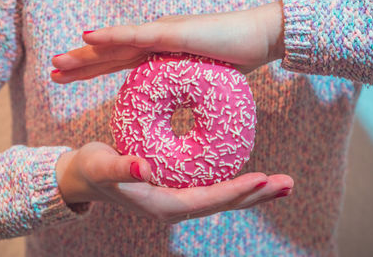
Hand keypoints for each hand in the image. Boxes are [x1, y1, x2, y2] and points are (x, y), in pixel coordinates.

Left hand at [50, 1, 283, 82]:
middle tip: (54, 71)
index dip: (94, 70)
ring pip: (116, 45)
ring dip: (86, 54)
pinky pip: (137, 35)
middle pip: (111, 55)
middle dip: (81, 65)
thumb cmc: (235, 60)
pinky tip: (89, 38)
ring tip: (59, 62)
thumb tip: (178, 108)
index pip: (119, 63)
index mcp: (158, 55)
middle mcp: (154, 42)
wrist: (260, 38)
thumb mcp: (201, 83)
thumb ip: (184, 91)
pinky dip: (112, 37)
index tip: (70, 79)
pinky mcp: (173, 33)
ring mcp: (162, 35)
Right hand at [56, 142, 293, 223]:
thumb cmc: (91, 170)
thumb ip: (121, 168)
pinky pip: (214, 188)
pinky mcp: (180, 188)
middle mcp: (176, 206)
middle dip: (256, 194)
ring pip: (223, 197)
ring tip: (282, 183)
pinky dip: (237, 183)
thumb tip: (145, 169)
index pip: (206, 200)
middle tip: (288, 184)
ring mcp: (179, 199)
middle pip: (224, 203)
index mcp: (162, 205)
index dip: (234, 191)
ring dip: (253, 191)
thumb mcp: (101, 166)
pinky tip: (253, 177)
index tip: (261, 178)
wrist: (84, 177)